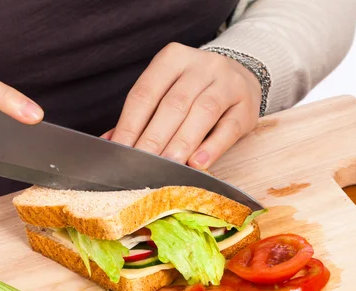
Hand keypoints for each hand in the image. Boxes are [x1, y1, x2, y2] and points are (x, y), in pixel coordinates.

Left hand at [107, 42, 261, 169]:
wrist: (241, 78)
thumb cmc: (195, 92)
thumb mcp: (167, 93)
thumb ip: (141, 116)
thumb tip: (110, 142)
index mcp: (173, 59)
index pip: (145, 93)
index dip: (130, 125)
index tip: (120, 152)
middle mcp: (201, 66)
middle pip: (172, 105)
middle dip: (154, 139)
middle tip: (141, 165)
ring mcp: (227, 83)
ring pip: (201, 113)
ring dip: (182, 143)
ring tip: (168, 167)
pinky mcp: (246, 107)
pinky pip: (227, 129)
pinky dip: (212, 148)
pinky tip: (198, 163)